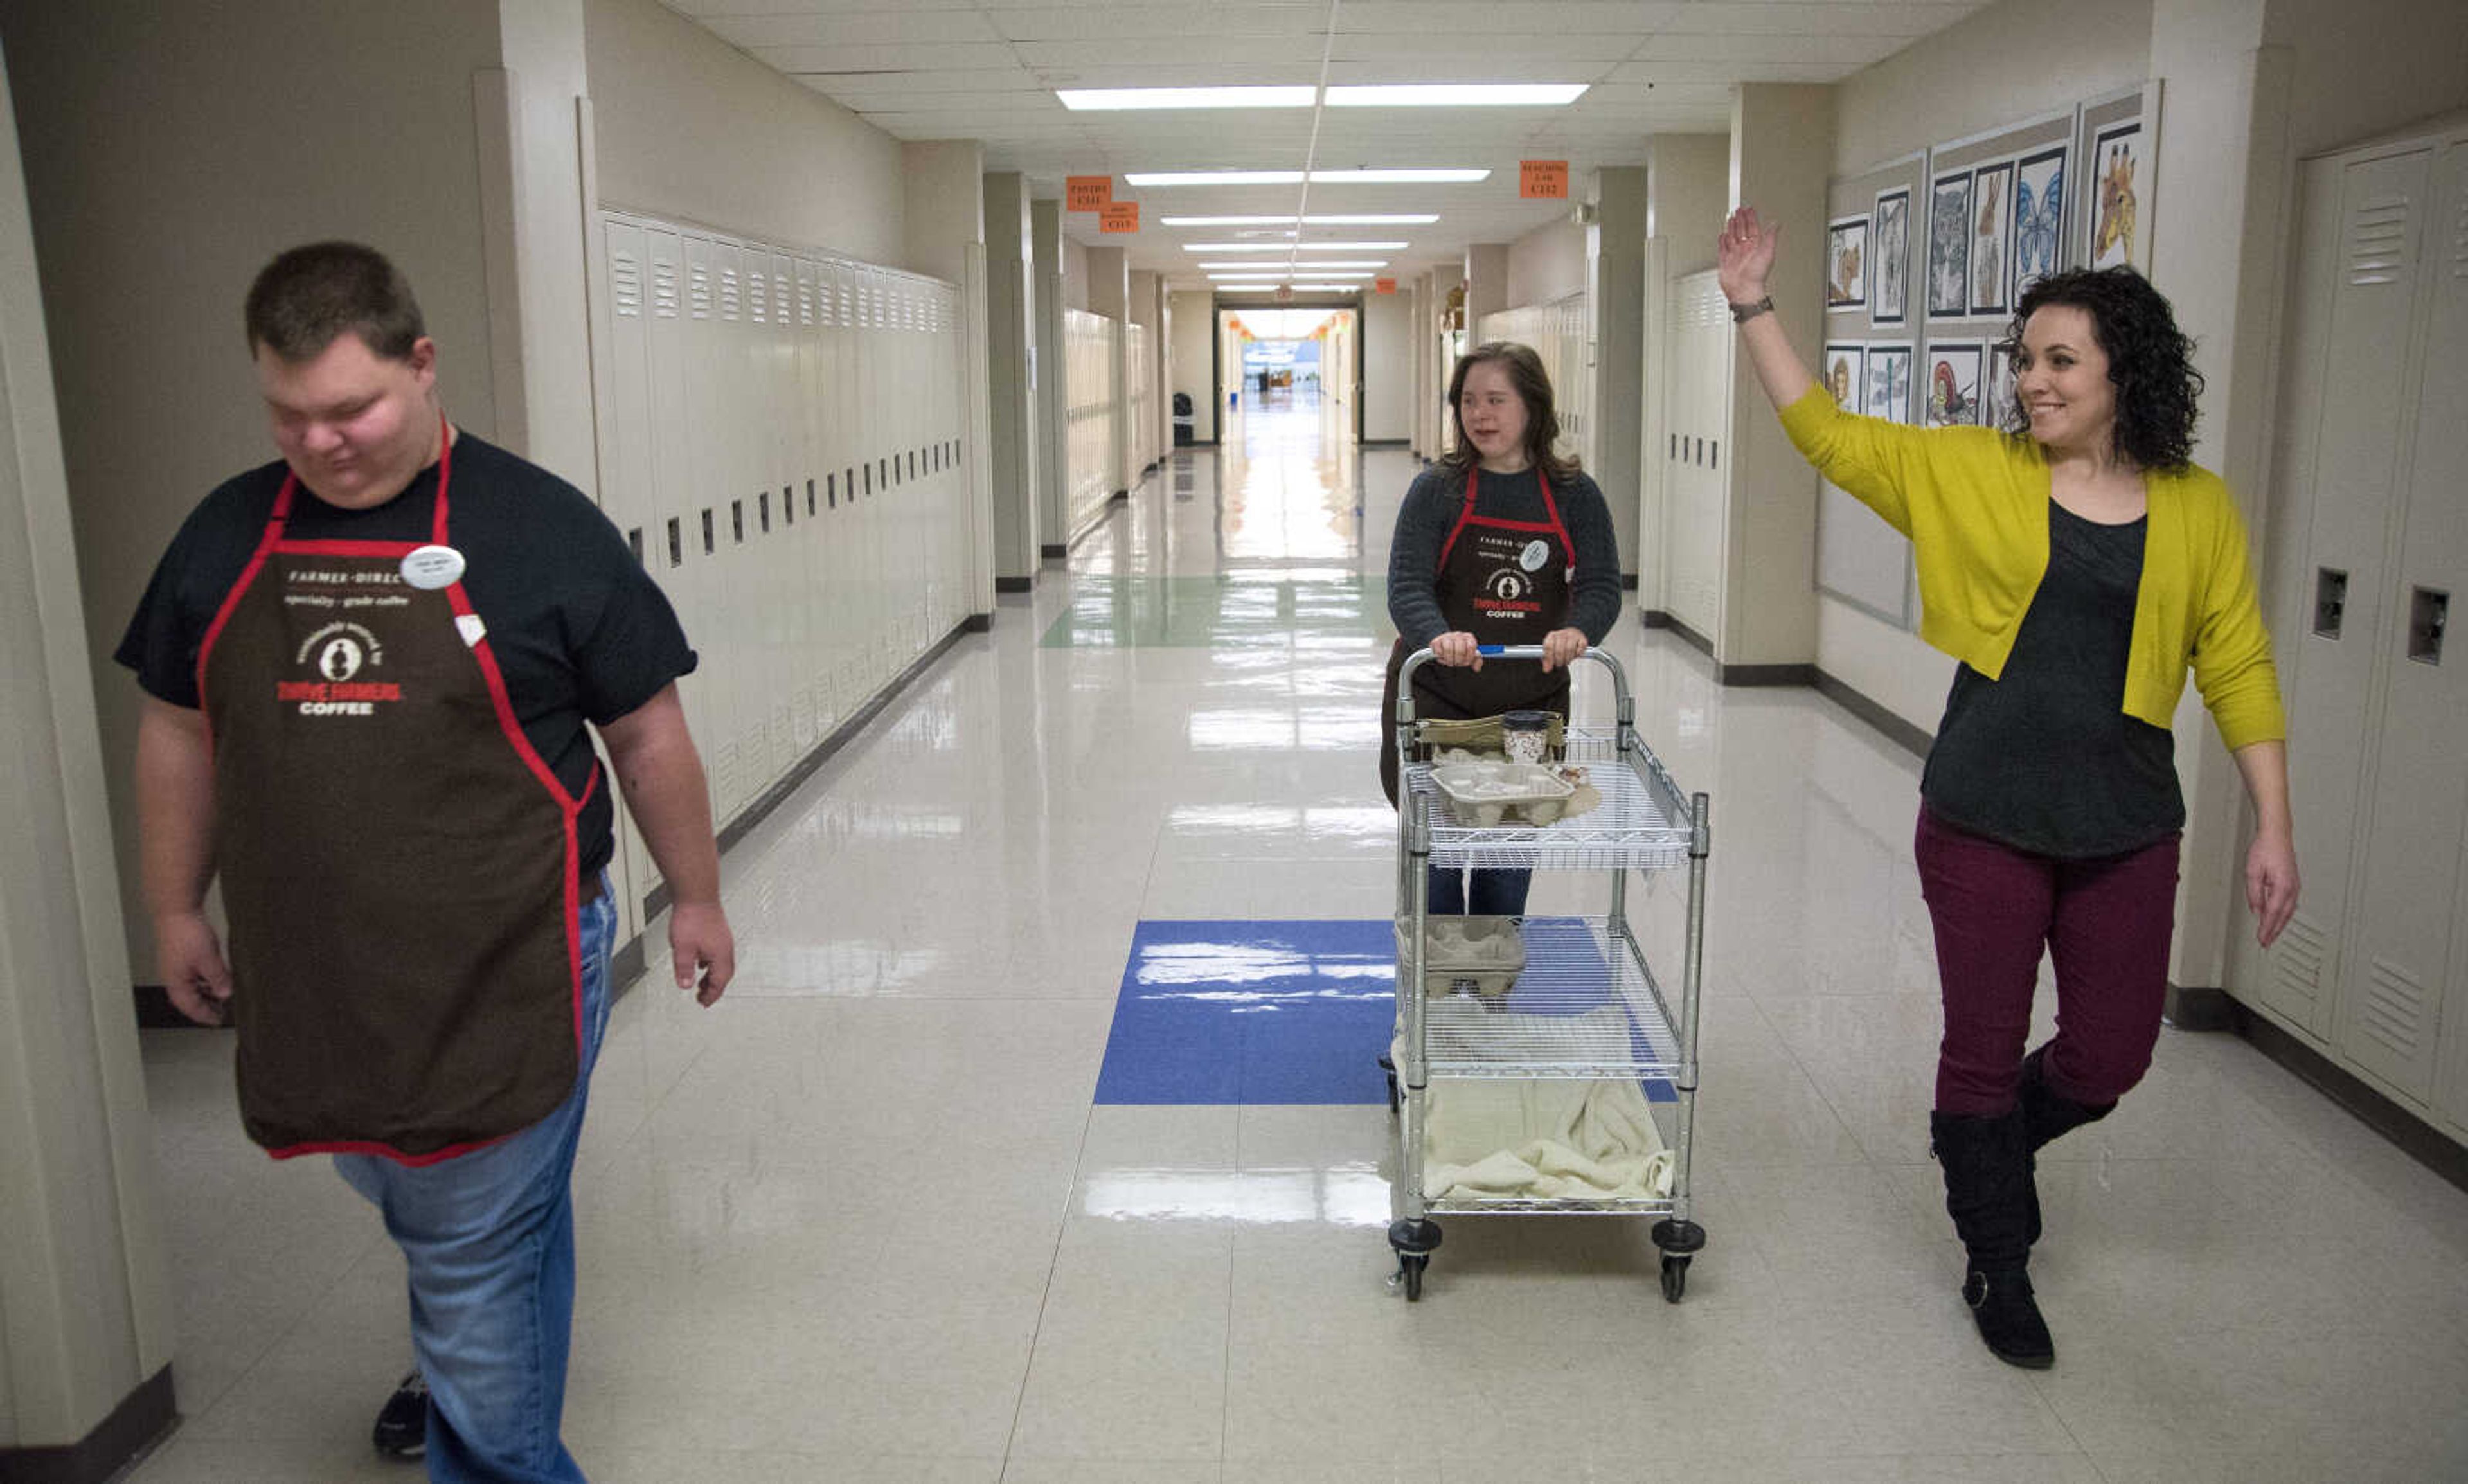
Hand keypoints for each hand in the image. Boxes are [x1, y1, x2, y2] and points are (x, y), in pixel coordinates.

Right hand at [155, 912, 232, 1025]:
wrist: (177, 910)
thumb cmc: (187, 933)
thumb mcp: (209, 960)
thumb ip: (218, 979)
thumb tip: (225, 994)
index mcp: (176, 983)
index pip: (191, 1008)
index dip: (205, 1016)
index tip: (218, 1021)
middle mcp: (174, 977)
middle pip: (190, 999)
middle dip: (206, 1007)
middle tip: (222, 1012)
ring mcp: (176, 966)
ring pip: (192, 987)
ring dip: (206, 993)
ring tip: (222, 996)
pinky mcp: (181, 956)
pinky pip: (193, 975)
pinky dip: (205, 980)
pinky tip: (216, 977)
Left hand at [669, 901, 734, 1005]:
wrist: (696, 894)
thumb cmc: (692, 917)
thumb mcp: (683, 949)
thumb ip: (684, 969)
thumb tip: (685, 986)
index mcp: (720, 955)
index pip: (719, 982)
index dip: (711, 995)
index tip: (703, 1003)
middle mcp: (725, 948)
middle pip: (724, 975)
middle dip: (714, 988)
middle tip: (703, 997)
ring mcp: (723, 940)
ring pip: (721, 964)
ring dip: (712, 977)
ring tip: (701, 983)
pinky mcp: (718, 932)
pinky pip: (718, 954)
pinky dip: (710, 964)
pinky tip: (701, 961)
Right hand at [1429, 631, 1483, 669]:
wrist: (1443, 646)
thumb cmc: (1458, 652)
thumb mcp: (1468, 656)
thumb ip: (1475, 661)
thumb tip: (1477, 667)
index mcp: (1468, 638)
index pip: (1471, 646)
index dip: (1469, 657)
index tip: (1466, 662)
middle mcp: (1458, 635)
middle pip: (1460, 649)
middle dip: (1459, 660)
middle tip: (1457, 663)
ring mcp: (1447, 637)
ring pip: (1448, 648)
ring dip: (1449, 659)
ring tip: (1450, 662)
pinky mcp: (1436, 641)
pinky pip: (1438, 650)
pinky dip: (1440, 656)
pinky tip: (1442, 656)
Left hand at [1539, 627, 1588, 672]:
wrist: (1573, 633)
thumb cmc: (1561, 643)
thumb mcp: (1552, 648)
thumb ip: (1548, 659)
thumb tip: (1547, 669)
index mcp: (1552, 635)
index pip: (1549, 646)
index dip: (1548, 659)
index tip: (1549, 668)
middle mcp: (1562, 634)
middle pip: (1559, 650)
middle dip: (1559, 660)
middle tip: (1560, 664)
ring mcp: (1573, 635)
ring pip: (1569, 649)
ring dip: (1568, 658)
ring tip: (1567, 661)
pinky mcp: (1582, 638)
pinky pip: (1579, 649)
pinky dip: (1577, 654)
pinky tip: (1575, 655)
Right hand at [1717, 206, 1779, 304]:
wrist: (1743, 289)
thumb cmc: (1756, 275)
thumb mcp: (1768, 252)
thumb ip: (1771, 236)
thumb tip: (1777, 224)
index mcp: (1755, 246)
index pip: (1752, 227)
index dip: (1750, 217)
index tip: (1748, 208)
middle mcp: (1745, 249)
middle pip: (1742, 230)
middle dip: (1740, 219)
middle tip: (1738, 208)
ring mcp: (1735, 255)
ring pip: (1732, 237)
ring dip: (1731, 227)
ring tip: (1730, 217)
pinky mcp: (1725, 261)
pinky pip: (1723, 248)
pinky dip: (1722, 241)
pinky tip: (1723, 235)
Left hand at [2245, 830, 2299, 947]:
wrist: (2277, 836)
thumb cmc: (2265, 849)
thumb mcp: (2252, 872)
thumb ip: (2254, 894)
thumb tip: (2256, 910)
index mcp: (2282, 887)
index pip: (2273, 914)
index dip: (2266, 929)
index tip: (2262, 940)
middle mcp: (2292, 889)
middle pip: (2283, 917)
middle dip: (2274, 931)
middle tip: (2266, 943)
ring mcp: (2294, 886)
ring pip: (2288, 912)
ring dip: (2279, 925)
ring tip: (2271, 935)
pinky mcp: (2293, 884)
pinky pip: (2289, 904)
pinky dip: (2283, 915)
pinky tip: (2278, 918)